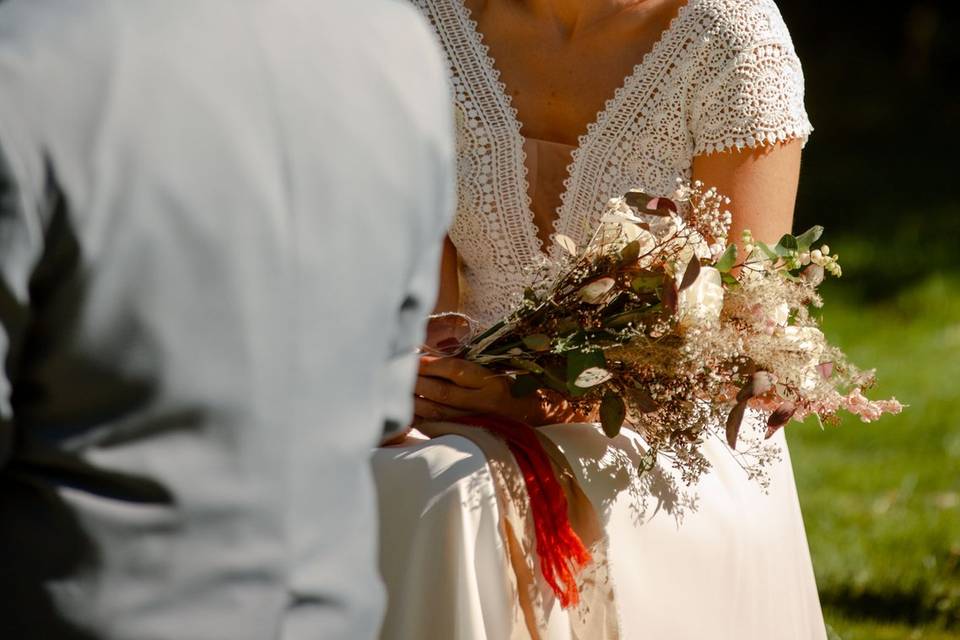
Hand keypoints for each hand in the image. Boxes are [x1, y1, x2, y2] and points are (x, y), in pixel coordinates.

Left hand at [414, 356, 590, 425]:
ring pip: (439, 411)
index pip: (458, 370)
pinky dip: (424, 418)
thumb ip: (474, 362)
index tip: (416, 356)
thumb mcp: (502, 368)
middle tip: (397, 371)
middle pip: (443, 392)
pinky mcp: (472, 431)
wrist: (541, 418)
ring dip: (416, 400)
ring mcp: (477, 419)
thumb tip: (440, 349)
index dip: (434, 363)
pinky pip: (443, 425)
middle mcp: (484, 403)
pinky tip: (409, 410)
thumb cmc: (519, 385)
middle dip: (418, 382)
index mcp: (493, 382)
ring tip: (397, 390)